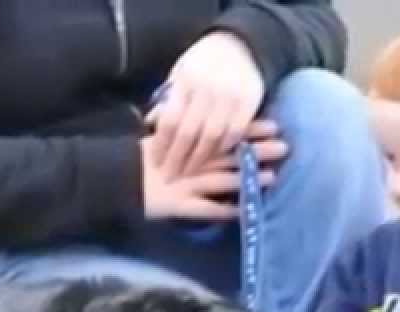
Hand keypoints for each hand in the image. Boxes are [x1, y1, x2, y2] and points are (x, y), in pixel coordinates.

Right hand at [140, 122, 286, 220]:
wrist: (112, 179)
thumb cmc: (136, 158)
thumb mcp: (161, 136)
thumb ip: (182, 127)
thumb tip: (206, 113)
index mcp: (188, 142)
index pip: (224, 131)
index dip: (249, 128)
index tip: (274, 123)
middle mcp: (191, 162)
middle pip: (229, 154)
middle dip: (257, 151)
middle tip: (285, 146)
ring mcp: (186, 184)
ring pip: (222, 179)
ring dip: (248, 179)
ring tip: (273, 177)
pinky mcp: (179, 206)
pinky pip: (206, 209)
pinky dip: (225, 212)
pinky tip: (245, 212)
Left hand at [146, 31, 265, 177]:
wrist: (239, 45)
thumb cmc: (202, 63)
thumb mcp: (179, 74)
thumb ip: (167, 99)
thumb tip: (150, 124)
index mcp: (185, 81)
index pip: (170, 120)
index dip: (162, 145)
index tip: (156, 162)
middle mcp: (207, 89)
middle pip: (189, 133)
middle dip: (177, 159)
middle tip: (169, 177)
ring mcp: (230, 96)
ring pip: (212, 137)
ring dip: (199, 159)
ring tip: (189, 174)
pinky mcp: (250, 102)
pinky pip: (236, 133)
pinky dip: (224, 148)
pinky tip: (215, 158)